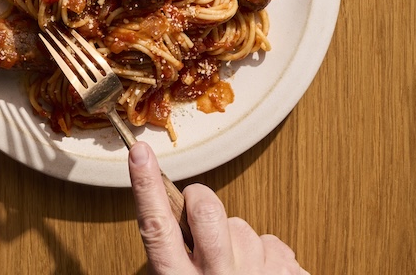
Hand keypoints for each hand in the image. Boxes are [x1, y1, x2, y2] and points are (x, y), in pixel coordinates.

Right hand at [128, 142, 307, 274]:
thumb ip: (179, 262)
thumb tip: (176, 222)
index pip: (158, 231)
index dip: (147, 189)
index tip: (140, 153)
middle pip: (207, 211)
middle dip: (203, 206)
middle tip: (202, 221)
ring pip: (244, 229)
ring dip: (242, 248)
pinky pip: (275, 246)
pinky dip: (270, 262)